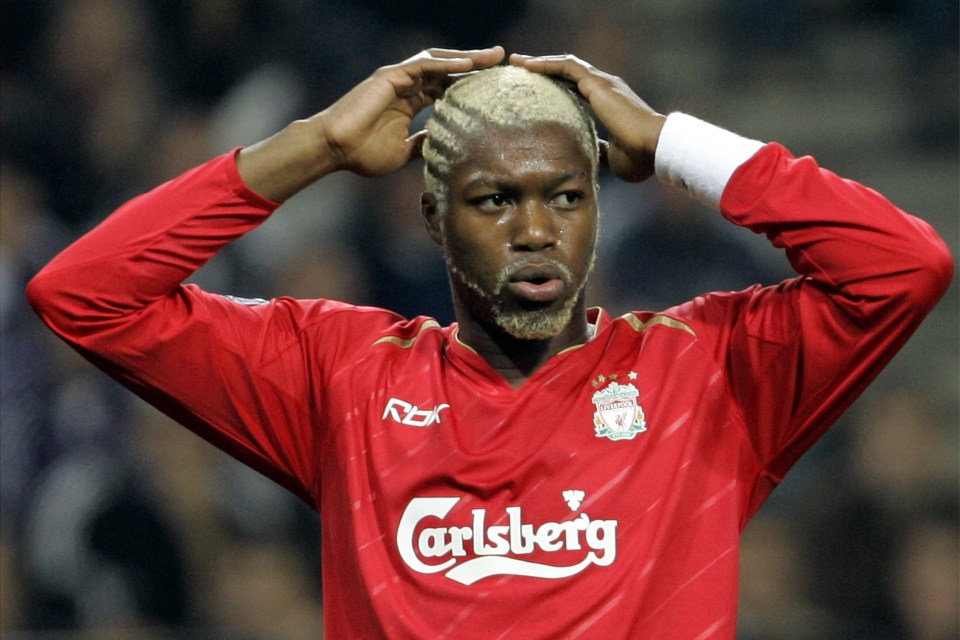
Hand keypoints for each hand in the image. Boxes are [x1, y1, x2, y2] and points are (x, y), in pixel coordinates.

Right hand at [319, 46, 504, 176]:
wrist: (336, 149)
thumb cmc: (361, 154)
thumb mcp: (402, 153)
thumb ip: (421, 145)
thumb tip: (440, 146)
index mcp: (410, 103)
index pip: (447, 87)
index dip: (470, 85)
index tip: (495, 87)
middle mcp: (406, 86)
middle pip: (448, 69)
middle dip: (475, 64)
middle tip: (502, 60)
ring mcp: (398, 79)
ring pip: (439, 61)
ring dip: (467, 58)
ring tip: (492, 57)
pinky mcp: (390, 76)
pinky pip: (423, 65)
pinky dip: (446, 64)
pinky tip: (469, 65)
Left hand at [509, 53, 664, 181]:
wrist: (654, 148)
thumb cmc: (639, 157)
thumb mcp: (612, 156)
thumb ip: (598, 150)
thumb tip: (587, 155)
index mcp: (609, 103)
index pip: (577, 90)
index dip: (557, 88)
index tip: (536, 91)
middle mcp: (605, 88)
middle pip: (568, 72)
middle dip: (544, 70)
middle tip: (520, 70)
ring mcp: (602, 83)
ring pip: (565, 64)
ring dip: (540, 62)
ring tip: (517, 62)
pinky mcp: (598, 83)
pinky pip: (566, 66)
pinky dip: (546, 64)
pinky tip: (526, 66)